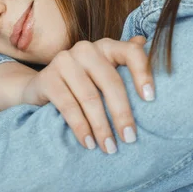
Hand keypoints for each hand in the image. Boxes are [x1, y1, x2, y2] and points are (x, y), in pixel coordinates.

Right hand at [20, 36, 153, 153]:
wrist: (42, 87)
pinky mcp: (47, 78)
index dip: (143, 73)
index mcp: (106, 46)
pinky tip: (89, 143)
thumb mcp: (105, 74)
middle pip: (111, 81)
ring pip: (90, 97)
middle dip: (122, 113)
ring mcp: (64, 61)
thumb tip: (147, 43)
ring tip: (110, 148)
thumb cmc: (82, 83)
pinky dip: (81, 127)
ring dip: (101, 126)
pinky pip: (68, 106)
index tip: (150, 99)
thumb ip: (125, 62)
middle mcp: (86, 49)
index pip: (131, 52)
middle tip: (130, 138)